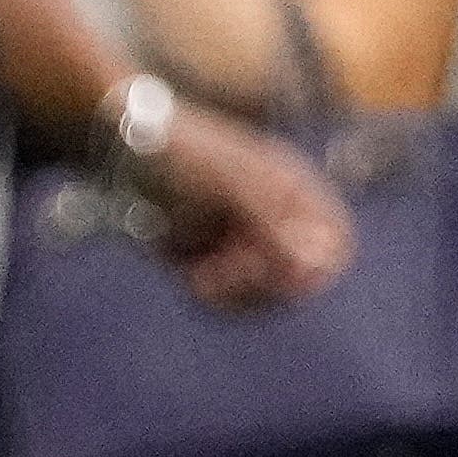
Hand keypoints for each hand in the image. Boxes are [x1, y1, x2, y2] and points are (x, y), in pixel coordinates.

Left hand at [137, 99, 354, 310]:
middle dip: (262, 284)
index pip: (336, 244)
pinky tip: (190, 275)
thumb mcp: (228, 186)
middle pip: (298, 283)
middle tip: (223, 270)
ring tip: (201, 272)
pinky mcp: (217, 265)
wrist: (121, 155)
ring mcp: (247, 245)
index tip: (286, 277)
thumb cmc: (182, 154)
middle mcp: (278, 221)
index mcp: (295, 192)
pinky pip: (230, 302)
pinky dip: (211, 295)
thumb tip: (316, 265)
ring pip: (262, 298)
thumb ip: (273, 225)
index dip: (318, 267)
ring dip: (232, 294)